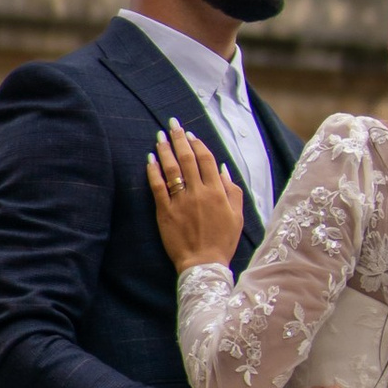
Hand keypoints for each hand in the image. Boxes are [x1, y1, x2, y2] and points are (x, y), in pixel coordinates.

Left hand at [148, 122, 244, 270]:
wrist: (204, 264)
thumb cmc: (223, 241)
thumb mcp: (237, 215)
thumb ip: (233, 190)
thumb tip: (223, 168)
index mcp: (217, 192)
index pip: (206, 160)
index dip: (197, 144)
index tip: (190, 134)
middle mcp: (198, 192)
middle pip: (187, 159)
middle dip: (179, 138)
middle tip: (172, 124)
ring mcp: (180, 201)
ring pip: (171, 169)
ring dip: (165, 149)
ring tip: (160, 136)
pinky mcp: (165, 211)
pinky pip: (157, 186)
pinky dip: (153, 171)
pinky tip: (150, 159)